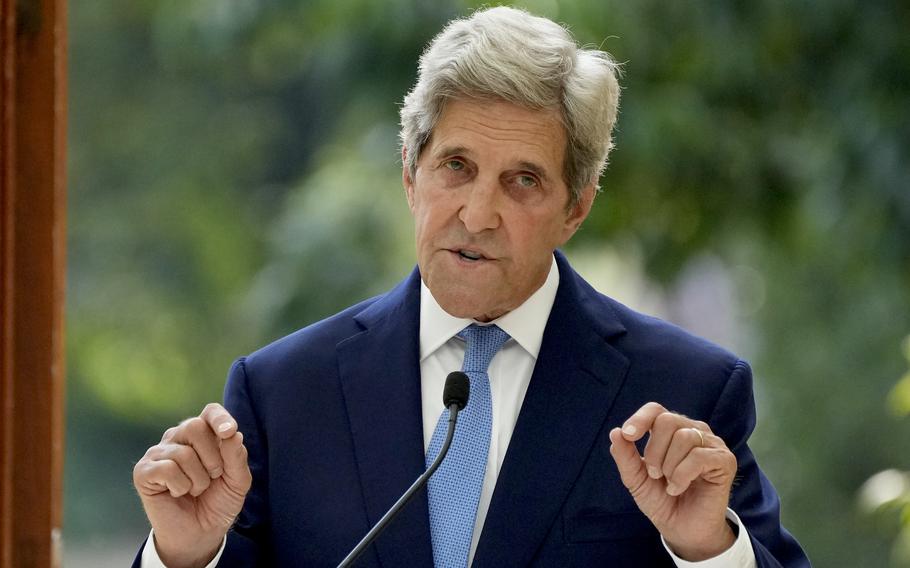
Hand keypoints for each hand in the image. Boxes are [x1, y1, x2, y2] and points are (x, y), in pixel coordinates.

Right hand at [133, 403, 252, 567]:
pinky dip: (180, 486)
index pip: (211, 412)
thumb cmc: (218, 502)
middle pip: (195, 427)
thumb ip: (236, 457)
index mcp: (204, 434)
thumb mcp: (237, 481)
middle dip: (212, 458)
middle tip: (213, 476)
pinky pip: (167, 469)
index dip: (220, 418)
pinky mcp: (144, 471)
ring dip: (198, 479)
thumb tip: (232, 434)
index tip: (228, 432)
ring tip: (196, 489)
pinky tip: (178, 493)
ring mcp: (159, 453)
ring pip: (183, 453)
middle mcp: (179, 438)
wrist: (201, 534)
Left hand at [609, 402, 736, 560]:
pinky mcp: (725, 460)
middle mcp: (692, 431)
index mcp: (670, 431)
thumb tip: (615, 432)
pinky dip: (682, 475)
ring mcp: (711, 444)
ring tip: (669, 484)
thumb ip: (625, 456)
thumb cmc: (661, 500)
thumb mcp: (636, 479)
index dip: (640, 419)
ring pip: (684, 437)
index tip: (628, 435)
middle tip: (655, 474)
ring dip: (669, 466)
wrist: (682, 530)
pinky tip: (678, 488)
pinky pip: (699, 456)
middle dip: (654, 450)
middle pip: (667, 420)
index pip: (656, 410)